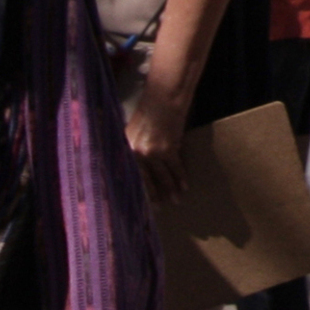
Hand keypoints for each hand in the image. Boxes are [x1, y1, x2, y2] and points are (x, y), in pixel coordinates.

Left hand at [124, 73, 189, 200]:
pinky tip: (185, 186)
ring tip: (175, 201)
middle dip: (153, 196)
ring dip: (170, 190)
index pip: (128, 176)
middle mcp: (136, 153)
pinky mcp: (168, 149)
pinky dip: (181, 177)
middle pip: (144, 180)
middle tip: (157, 210)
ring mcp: (152, 152)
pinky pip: (175, 167)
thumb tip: (132, 171)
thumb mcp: (132, 132)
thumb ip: (131, 150)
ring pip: (162, 176)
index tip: (138, 204)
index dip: (134, 191)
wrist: (163, 99)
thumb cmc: (147, 113)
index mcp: (125, 149)